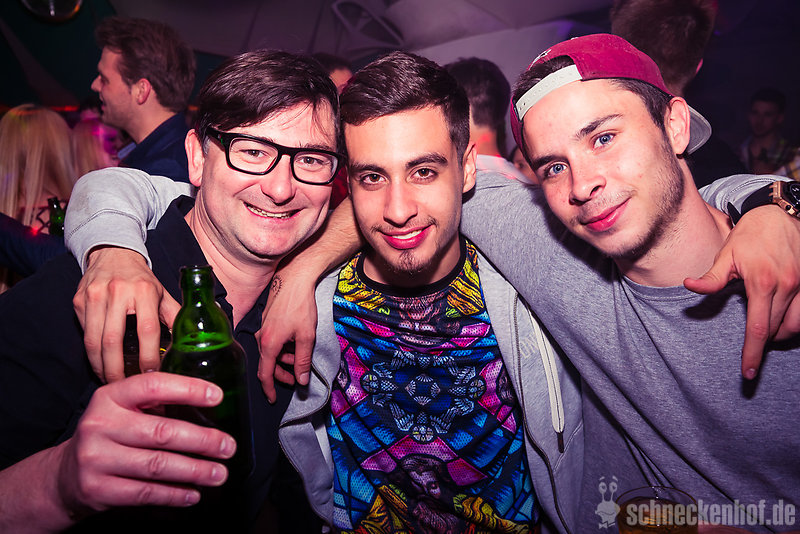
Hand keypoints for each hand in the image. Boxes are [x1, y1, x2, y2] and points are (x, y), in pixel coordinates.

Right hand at [54, 373, 235, 518]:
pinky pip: (145, 493)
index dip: (187, 390)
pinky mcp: (97, 489)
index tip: (217, 396)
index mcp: (110, 397)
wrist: (65, 475)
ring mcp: (96, 458)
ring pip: (157, 465)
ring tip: (219, 473)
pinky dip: (174, 494)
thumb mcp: (122, 410)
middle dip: (202, 441)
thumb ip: (155, 405)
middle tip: (228, 447)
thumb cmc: (108, 435)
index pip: (152, 386)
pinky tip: (193, 493)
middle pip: (161, 432)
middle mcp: (100, 425)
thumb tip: (209, 407)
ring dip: (195, 471)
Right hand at [73, 247, 180, 382]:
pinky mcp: (78, 301)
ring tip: (110, 382)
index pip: (147, 330)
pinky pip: (84, 333)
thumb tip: (194, 341)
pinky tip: (100, 364)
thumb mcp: (162, 293)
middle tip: (124, 387)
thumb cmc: (141, 279)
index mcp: (144, 290)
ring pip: (93, 341)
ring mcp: (94, 296)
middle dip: (118, 370)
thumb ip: (176, 316)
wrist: (112, 253)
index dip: (149, 357)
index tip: (151, 375)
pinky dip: (91, 353)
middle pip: (113, 341)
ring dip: (100, 366)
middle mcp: (117, 292)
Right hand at [256, 273, 318, 402]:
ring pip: (270, 353)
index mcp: (268, 344)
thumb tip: (302, 381)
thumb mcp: (306, 336)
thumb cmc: (300, 305)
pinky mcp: (266, 323)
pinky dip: (282, 349)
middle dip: (281, 374)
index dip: (268, 389)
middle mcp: (261, 338)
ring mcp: (262, 329)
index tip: (273, 399)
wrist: (294, 279)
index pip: (265, 374)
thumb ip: (303, 361)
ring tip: (300, 359)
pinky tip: (294, 345)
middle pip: (267, 364)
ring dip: (283, 361)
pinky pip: (271, 343)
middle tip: (296, 378)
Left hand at [684, 205, 799, 377]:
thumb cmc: (750, 234)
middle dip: (763, 342)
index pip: (758, 329)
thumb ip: (711, 278)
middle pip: (776, 331)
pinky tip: (783, 318)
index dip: (752, 354)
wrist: (779, 213)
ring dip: (781, 333)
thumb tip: (689, 286)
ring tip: (766, 328)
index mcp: (763, 283)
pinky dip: (795, 322)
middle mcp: (789, 286)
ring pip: (797, 326)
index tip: (748, 372)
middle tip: (750, 341)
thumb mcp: (726, 255)